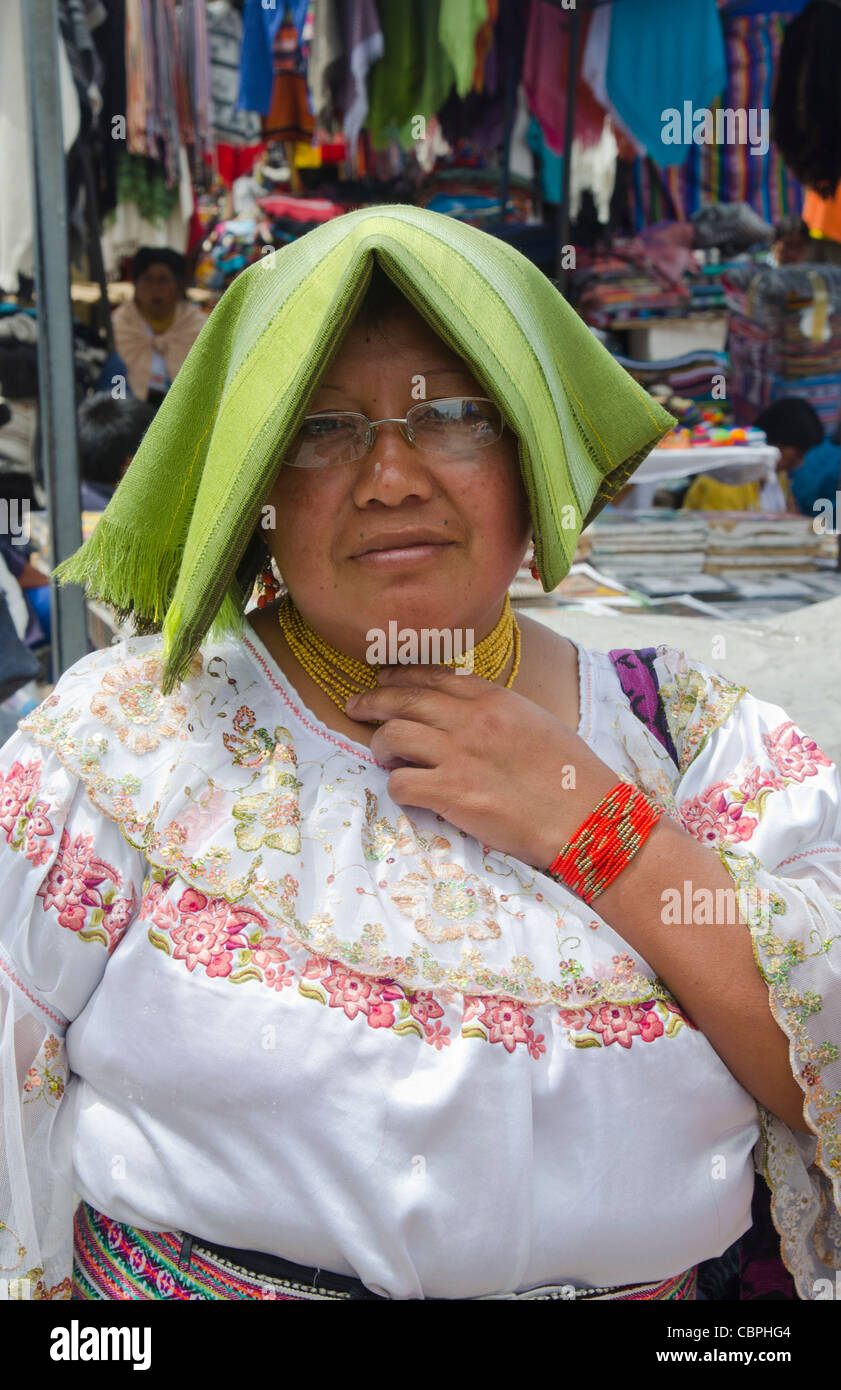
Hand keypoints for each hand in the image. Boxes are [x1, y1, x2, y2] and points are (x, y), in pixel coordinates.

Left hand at [345, 666, 618, 868]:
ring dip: (379, 745)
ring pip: (392, 735)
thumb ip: (494, 712)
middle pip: (402, 699)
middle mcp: (470, 719)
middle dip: (372, 701)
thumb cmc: (571, 774)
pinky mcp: (452, 794)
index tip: (383, 679)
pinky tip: (405, 789)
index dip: (400, 676)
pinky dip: (396, 785)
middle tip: (354, 705)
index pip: (432, 676)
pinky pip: (400, 783)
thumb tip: (460, 713)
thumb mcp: (534, 722)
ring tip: (382, 756)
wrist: (587, 816)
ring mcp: (458, 755)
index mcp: (493, 698)